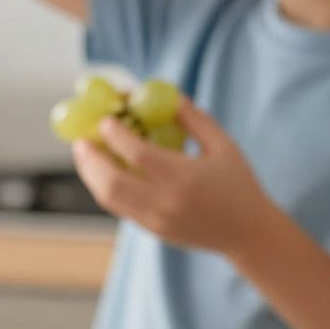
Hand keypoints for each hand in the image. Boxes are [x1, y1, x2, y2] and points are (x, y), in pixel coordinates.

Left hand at [73, 101, 275, 257]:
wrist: (249, 234)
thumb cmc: (238, 183)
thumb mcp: (223, 146)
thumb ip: (194, 119)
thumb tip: (167, 93)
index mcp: (184, 178)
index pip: (137, 154)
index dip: (115, 135)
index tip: (104, 119)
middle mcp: (165, 202)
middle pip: (111, 181)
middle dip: (90, 159)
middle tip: (80, 140)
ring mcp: (155, 221)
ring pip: (109, 198)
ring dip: (91, 174)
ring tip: (85, 153)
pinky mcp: (152, 231)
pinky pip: (119, 208)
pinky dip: (105, 188)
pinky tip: (102, 171)